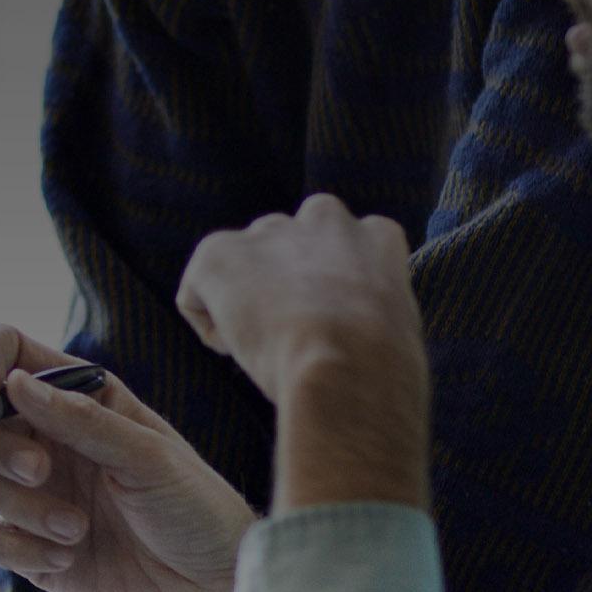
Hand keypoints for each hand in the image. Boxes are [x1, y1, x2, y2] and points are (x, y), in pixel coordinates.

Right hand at [0, 324, 253, 591]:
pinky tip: (64, 560)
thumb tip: (12, 382)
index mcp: (81, 400)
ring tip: (76, 530)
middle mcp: (49, 441)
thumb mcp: (149, 455)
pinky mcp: (27, 549)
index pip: (11, 354)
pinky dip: (12, 549)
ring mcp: (34, 496)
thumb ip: (80, 419)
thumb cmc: (198, 512)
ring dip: (14, 504)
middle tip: (42, 471)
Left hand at [175, 196, 429, 511]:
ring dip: (244, 302)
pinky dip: (210, 329)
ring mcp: (270, 232)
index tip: (331, 328)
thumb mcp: (394, 333)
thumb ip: (369, 312)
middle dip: (281, 283)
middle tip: (292, 338)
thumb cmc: (379, 373)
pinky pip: (198, 293)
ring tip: (270, 349)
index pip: (346, 245)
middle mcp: (324, 219)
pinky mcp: (219, 252)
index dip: (329, 291)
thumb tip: (349, 333)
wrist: (349, 368)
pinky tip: (241, 354)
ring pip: (242, 266)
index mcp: (375, 236)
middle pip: (287, 245)